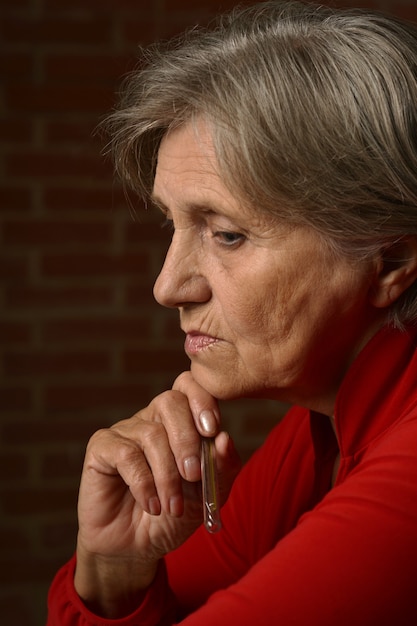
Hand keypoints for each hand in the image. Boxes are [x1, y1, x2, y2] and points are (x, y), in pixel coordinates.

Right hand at [74, 372, 240, 617]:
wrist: (139, 548)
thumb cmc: (176, 514)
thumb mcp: (210, 493)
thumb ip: (223, 466)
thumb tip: (225, 438)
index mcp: (180, 419)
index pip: (189, 385)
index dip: (202, 399)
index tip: (212, 430)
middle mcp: (152, 418)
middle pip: (170, 402)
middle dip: (187, 440)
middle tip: (194, 476)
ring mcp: (125, 430)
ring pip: (151, 434)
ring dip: (167, 476)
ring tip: (173, 507)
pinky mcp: (101, 448)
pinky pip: (125, 454)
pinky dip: (144, 484)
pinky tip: (152, 506)